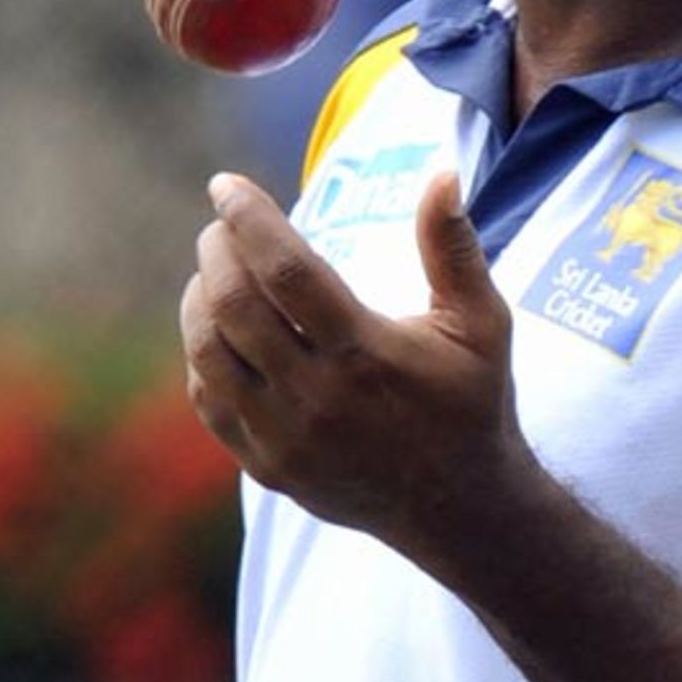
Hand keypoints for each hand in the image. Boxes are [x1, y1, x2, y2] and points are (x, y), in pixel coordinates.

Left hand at [179, 169, 522, 565]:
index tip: (225, 184)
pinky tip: (220, 325)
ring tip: (214, 267)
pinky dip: (203, 352)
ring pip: (208, 352)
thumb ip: (454, 248)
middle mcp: (318, 397)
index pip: (287, 270)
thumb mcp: (482, 322)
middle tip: (222, 225)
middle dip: (216, 250)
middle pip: (234, 305)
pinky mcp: (267, 466)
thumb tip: (444, 174)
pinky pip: (209, 399)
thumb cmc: (473, 400)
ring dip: (200, 296)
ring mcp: (285, 437)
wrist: (459, 507)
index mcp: (368, 354)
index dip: (248, 219)